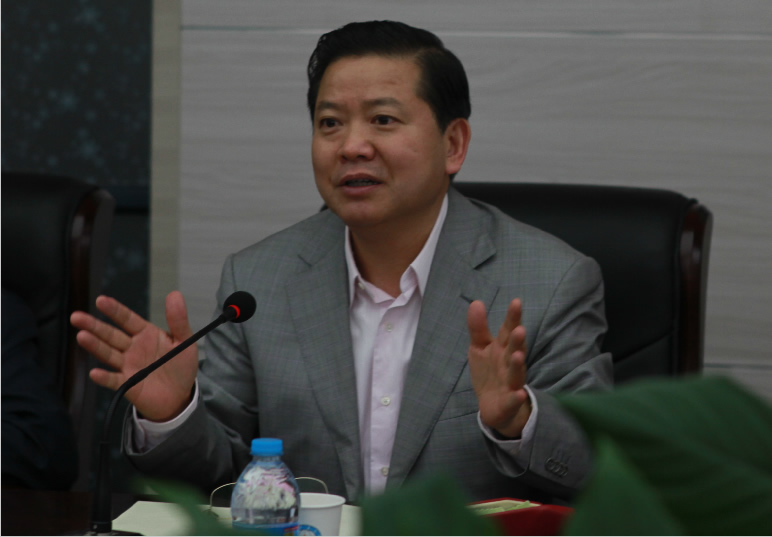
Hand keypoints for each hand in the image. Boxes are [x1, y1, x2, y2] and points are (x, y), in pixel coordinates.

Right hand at [70, 291, 198, 421]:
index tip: (101, 300)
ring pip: (108, 354)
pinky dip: (104, 377)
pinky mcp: (128, 384)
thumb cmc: (181, 366)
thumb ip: (179, 320)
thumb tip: (175, 294)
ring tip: (81, 336)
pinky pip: (114, 380)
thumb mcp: (184, 341)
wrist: (181, 395)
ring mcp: (128, 366)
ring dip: (95, 346)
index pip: (127, 319)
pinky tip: (95, 372)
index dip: (114, 310)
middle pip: (111, 335)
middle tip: (76, 317)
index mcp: (145, 334)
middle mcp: (133, 348)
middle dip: (94, 326)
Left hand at [467, 298, 530, 437]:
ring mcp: (511, 383)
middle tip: (520, 329)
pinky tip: (520, 393)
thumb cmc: (490, 371)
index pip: (508, 331)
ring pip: (516, 373)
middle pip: (514, 350)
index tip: (516, 302)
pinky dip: (516, 397)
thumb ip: (478, 327)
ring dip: (518, 365)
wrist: (494, 406)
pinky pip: (513, 399)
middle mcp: (510, 363)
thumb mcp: (480, 347)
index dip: (512, 318)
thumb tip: (476, 302)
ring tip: (519, 355)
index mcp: (502, 349)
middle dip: (517, 341)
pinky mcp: (509, 401)